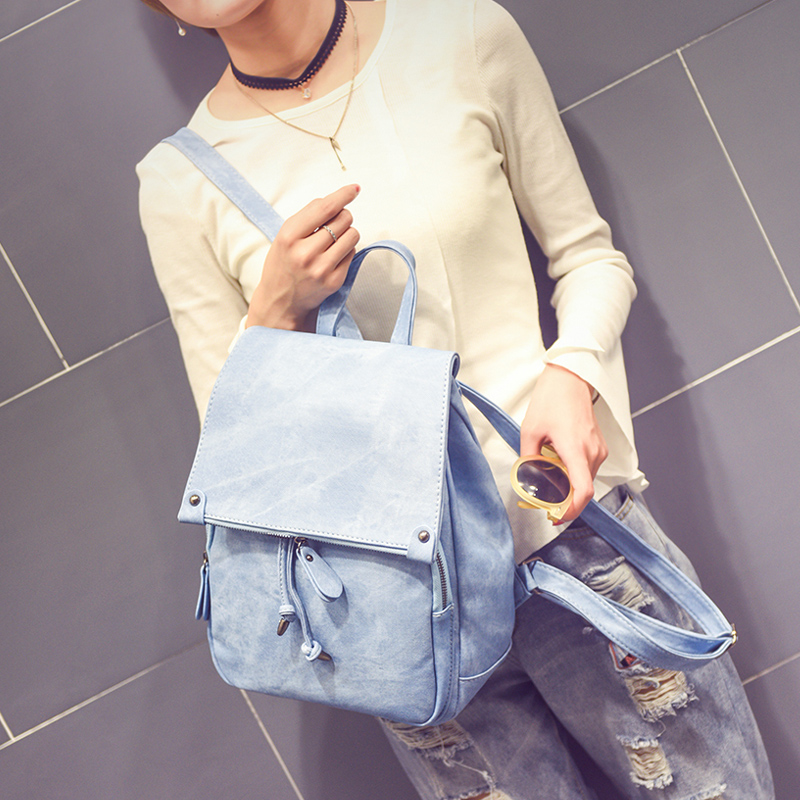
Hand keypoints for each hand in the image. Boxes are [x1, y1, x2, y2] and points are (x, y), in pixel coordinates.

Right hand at [246, 184, 360, 330]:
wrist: (281, 301)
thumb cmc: (283, 264)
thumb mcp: (284, 236)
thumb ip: (307, 217)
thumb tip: (337, 200)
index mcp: (289, 236)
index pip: (324, 207)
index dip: (343, 195)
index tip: (354, 189)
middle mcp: (305, 252)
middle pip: (343, 219)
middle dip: (342, 217)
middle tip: (333, 225)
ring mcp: (321, 268)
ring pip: (352, 235)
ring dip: (347, 233)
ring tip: (333, 242)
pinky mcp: (334, 281)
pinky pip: (352, 253)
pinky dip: (346, 251)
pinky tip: (332, 258)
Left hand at [520, 364, 606, 522]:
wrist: (569, 380)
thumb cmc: (551, 400)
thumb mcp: (530, 431)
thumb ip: (529, 458)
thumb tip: (527, 478)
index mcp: (576, 450)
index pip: (583, 492)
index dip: (572, 511)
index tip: (557, 517)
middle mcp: (592, 453)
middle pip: (583, 491)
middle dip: (565, 501)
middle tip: (545, 503)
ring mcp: (598, 450)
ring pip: (585, 481)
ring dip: (569, 487)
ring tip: (548, 483)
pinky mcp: (599, 447)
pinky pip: (588, 470)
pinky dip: (575, 475)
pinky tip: (558, 469)